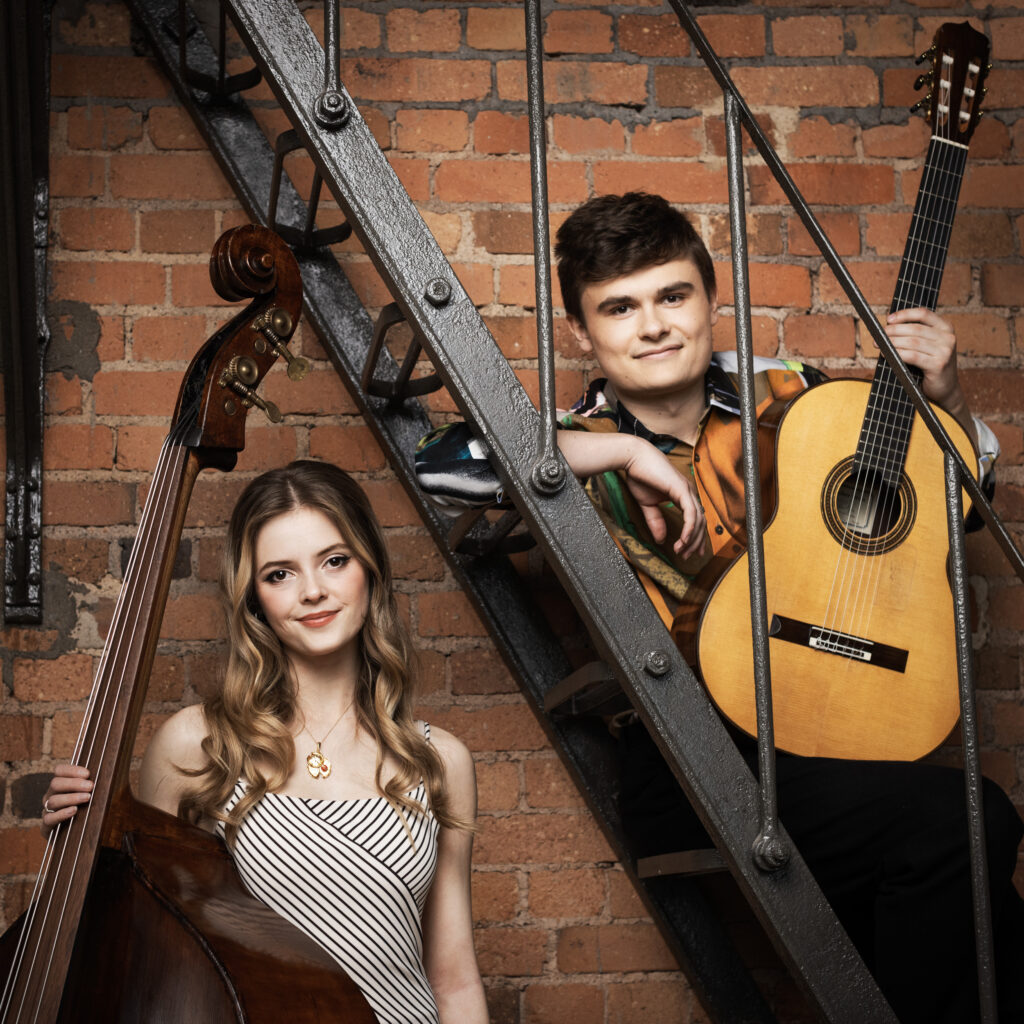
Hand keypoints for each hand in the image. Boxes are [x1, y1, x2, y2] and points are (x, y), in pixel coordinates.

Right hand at [40, 765, 91, 835]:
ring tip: (87, 798)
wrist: (76, 839)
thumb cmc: (87, 812)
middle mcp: (51, 796)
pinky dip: (61, 814)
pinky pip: (49, 819)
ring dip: (71, 797)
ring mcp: (47, 811)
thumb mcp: (91, 796)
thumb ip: (93, 785)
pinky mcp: (46, 827)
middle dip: (74, 783)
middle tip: (90, 786)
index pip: (59, 770)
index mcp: (60, 785)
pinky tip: (74, 811)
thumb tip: (110, 773)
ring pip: (53, 800)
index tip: (87, 773)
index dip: (71, 770)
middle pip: (56, 784)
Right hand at [558, 431, 707, 558]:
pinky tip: (683, 540)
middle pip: (700, 523)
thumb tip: (661, 539)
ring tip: (682, 551)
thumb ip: (656, 520)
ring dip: (692, 539)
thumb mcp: (648, 504)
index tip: (690, 552)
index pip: (695, 519)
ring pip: (698, 520)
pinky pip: (691, 514)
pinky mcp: (682, 489)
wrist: (633, 458)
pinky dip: (689, 529)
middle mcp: (689, 492)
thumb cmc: (639, 475)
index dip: (695, 537)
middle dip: (695, 542)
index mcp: (683, 494)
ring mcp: (687, 490)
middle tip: (686, 556)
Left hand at [885, 308, 972, 439]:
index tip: (888, 319)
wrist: (945, 390)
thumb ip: (915, 335)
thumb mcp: (927, 346)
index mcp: (946, 328)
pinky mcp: (939, 364)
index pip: (923, 313)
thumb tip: (888, 327)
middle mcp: (948, 337)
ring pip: (912, 341)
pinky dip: (897, 354)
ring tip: (879, 345)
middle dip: (893, 330)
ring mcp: (945, 351)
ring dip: (892, 342)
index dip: (904, 314)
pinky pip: (912, 356)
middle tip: (879, 335)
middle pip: (915, 328)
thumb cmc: (930, 366)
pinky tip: (886, 355)